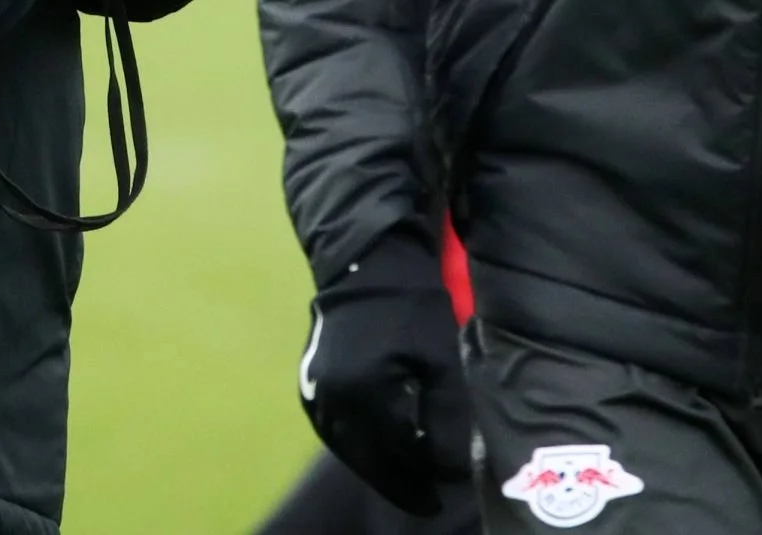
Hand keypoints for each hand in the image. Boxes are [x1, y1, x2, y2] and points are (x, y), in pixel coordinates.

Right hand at [299, 228, 471, 516]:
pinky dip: (356, 447)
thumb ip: (446, 415)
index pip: (397, 457)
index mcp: (363, 396)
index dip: (422, 480)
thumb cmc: (412, 304)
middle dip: (397, 483)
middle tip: (425, 501)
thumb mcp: (441, 359)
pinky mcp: (309, 382)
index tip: (443, 496)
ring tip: (404, 481)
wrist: (367, 261)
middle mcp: (331, 401)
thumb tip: (451, 464)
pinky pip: (333, 430)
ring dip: (376, 468)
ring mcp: (314, 392)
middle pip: (367, 460)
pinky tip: (376, 452)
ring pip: (347, 449)